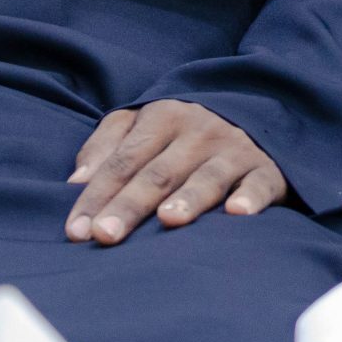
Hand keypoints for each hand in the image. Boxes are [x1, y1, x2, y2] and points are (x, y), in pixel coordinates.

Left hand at [64, 100, 287, 245]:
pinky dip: (250, 196)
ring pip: (207, 176)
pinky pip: (259, 182)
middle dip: (129, 204)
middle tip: (104, 235)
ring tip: (168, 220)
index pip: (123, 160)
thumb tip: (75, 182)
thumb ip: (107, 146)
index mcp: (163, 117)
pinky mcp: (267, 168)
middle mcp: (198, 131)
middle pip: (158, 173)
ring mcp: (234, 149)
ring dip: (188, 198)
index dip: (97, 195)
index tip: (76, 231)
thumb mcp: (143, 123)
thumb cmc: (185, 130)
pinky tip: (237, 213)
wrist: (260, 106)